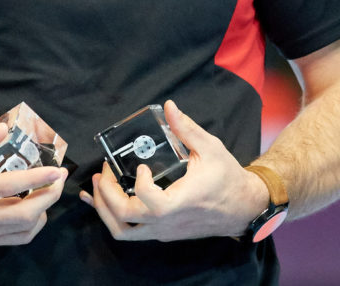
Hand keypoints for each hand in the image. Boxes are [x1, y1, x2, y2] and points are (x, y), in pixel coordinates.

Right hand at [0, 122, 67, 245]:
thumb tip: (3, 131)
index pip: (5, 186)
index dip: (35, 179)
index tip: (56, 170)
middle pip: (21, 214)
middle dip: (48, 196)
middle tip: (60, 177)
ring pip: (25, 227)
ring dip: (45, 206)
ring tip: (51, 186)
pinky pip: (22, 237)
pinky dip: (37, 221)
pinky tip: (37, 204)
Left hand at [79, 100, 267, 241]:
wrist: (243, 207)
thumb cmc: (227, 178)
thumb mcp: (210, 148)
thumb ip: (187, 128)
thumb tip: (169, 106)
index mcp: (180, 203)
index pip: (149, 202)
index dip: (139, 184)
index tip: (142, 166)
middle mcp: (168, 223)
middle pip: (124, 219)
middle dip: (106, 194)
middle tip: (104, 171)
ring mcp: (164, 232)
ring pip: (122, 233)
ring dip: (104, 210)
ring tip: (96, 188)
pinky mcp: (163, 233)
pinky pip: (131, 232)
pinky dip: (113, 218)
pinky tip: (103, 202)